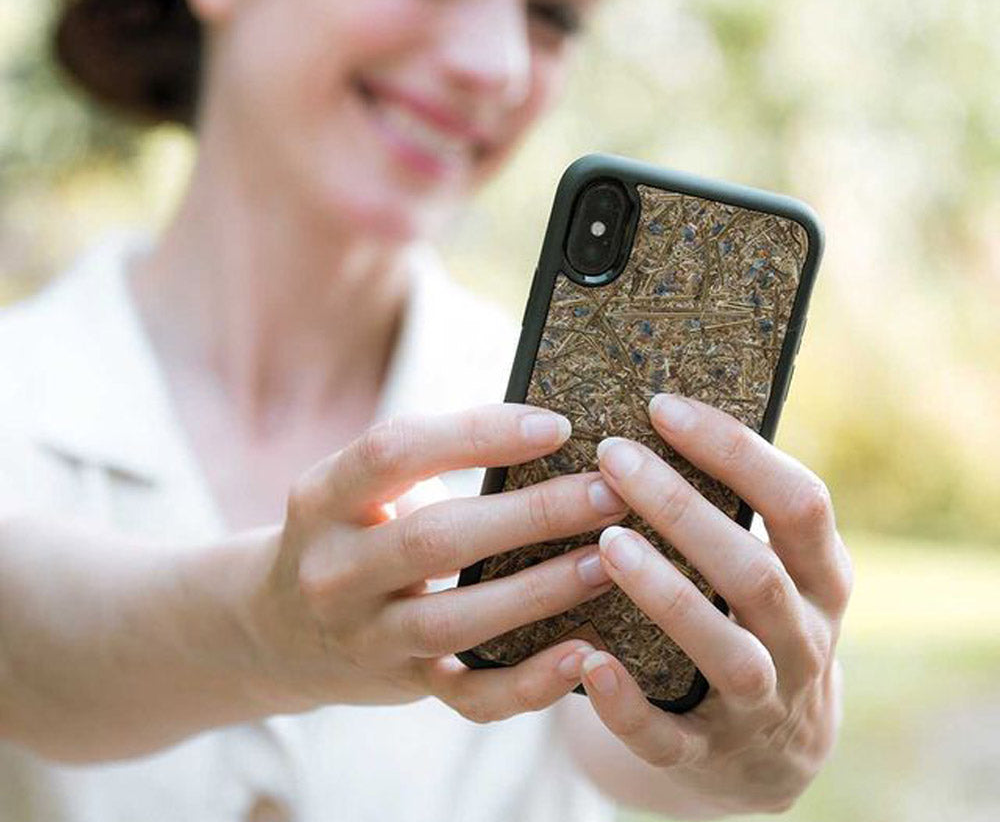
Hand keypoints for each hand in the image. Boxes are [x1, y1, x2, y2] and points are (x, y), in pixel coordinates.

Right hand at [243, 403, 630, 720]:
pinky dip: (529, 682)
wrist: (278, 627)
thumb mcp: (360, 485)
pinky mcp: (401, 683)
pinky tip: (584, 654)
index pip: (395, 452)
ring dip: (542, 591)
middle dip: (532, 514)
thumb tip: (547, 430)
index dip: (478, 434)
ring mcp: (365, 636)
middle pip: (435, 538)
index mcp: (324, 498)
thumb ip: (429, 457)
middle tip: (608, 493)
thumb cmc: (352, 529)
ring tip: (608, 561)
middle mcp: (335, 570)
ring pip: (456, 619)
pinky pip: (468, 695)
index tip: (557, 426)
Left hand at [568, 392, 852, 814]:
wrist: (772, 753)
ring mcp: (761, 706)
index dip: (736, 450)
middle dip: (683, 510)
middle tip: (613, 455)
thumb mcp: (778, 566)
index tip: (662, 406)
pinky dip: (627, 704)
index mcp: (823, 579)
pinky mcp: (708, 757)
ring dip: (666, 594)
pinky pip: (668, 738)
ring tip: (606, 541)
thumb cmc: (755, 621)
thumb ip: (739, 508)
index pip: (800, 503)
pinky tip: (587, 661)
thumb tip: (656, 414)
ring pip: (724, 653)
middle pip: (755, 572)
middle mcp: (803, 642)